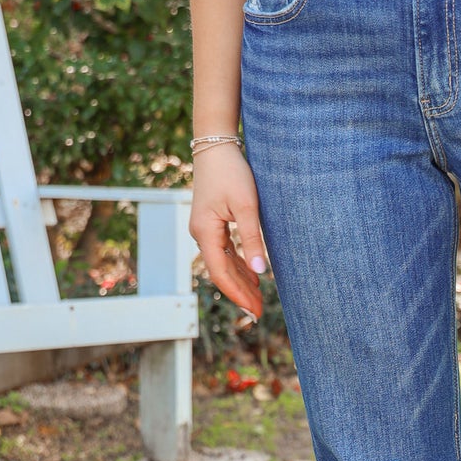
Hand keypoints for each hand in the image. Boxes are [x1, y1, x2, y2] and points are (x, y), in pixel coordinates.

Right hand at [189, 142, 266, 318]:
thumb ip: (252, 239)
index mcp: (205, 232)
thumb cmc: (232, 173)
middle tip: (259, 312)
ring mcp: (205, 229)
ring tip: (258, 299)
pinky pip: (224, 251)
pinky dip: (238, 265)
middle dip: (240, 292)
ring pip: (223, 263)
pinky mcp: (212, 223)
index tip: (254, 310)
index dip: (238, 294)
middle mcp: (201, 234)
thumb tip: (260, 271)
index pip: (221, 273)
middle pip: (221, 272)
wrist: (216, 147)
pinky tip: (251, 274)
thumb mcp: (246, 206)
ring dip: (240, 280)